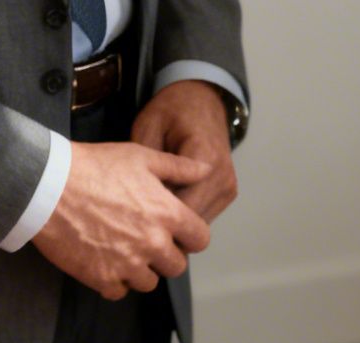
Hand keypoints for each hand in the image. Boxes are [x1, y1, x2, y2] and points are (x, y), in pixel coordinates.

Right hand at [33, 142, 209, 299]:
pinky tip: (103, 261)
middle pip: (176, 266)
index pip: (200, 240)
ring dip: (140, 270)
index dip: (190, 236)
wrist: (45, 185)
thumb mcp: (140, 156)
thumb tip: (207, 168)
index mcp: (167, 214)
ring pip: (149, 282)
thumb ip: (179, 167)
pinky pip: (119, 291)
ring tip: (122, 249)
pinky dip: (113, 281)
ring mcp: (128, 264)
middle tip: (145, 240)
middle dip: (165, 255)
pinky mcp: (102, 278)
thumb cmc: (93, 166)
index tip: (177, 232)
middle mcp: (153, 243)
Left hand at [131, 79, 237, 222]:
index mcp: (205, 159)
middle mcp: (222, 178)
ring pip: (198, 224)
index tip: (131, 217)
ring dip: (175, 224)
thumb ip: (148, 168)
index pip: (181, 207)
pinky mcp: (227, 194)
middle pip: (192, 222)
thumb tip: (140, 205)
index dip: (155, 218)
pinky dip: (184, 216)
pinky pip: (203, 216)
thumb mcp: (148, 129)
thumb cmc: (172, 110)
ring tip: (150, 212)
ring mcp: (228, 188)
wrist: (202, 100)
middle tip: (135, 221)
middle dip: (164, 225)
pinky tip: (165, 205)